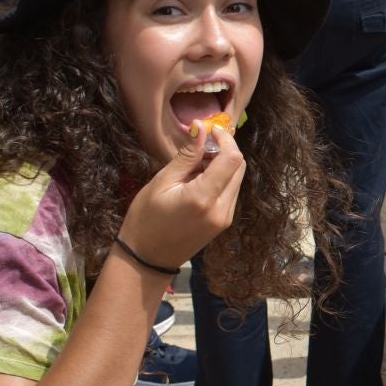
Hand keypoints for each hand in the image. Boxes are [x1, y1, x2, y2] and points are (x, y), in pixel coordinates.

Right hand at [117, 121, 245, 271]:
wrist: (147, 259)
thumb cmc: (146, 219)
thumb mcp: (162, 182)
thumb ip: (186, 156)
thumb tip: (201, 127)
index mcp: (204, 197)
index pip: (232, 159)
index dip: (226, 139)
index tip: (210, 130)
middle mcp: (222, 209)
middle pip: (239, 167)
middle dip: (225, 150)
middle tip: (200, 145)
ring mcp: (226, 218)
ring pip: (237, 179)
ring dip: (223, 164)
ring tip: (195, 165)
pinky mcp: (224, 222)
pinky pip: (231, 192)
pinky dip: (221, 179)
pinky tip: (199, 180)